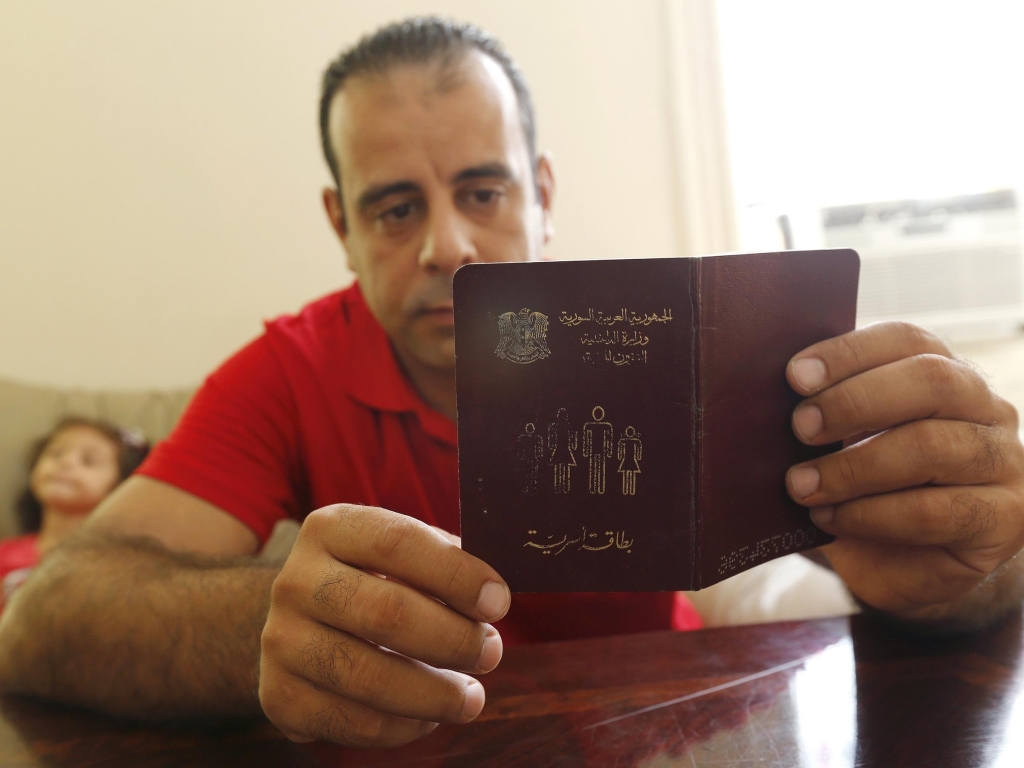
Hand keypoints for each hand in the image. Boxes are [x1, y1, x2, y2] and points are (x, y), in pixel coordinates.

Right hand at [259, 505, 509, 745]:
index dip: (456, 574)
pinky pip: (349, 720)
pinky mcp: (277, 695)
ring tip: (470, 697)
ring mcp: (280, 639)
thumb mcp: (396, 552)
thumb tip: (493, 596)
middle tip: (490, 653)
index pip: (398, 544)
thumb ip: (443, 561)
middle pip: (386, 613)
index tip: (499, 602)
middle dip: (452, 639)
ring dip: (432, 694)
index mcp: (331, 529)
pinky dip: (400, 727)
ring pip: (367, 676)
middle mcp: (295, 580)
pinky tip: (428, 717)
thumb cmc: (368, 580)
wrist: (292, 619)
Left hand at [785, 322, 1023, 623]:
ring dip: (854, 467)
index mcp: (945, 372)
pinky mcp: (1006, 518)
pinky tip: (831, 518)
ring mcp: (1004, 461)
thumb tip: (759, 394)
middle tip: (799, 427)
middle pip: (932, 381)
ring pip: (933, 446)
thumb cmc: (862, 489)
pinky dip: (872, 514)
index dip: (850, 352)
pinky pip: (938, 510)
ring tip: (801, 485)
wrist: (900, 565)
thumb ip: (820, 412)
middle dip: (855, 401)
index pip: (907, 340)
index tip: (795, 376)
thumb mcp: (839, 444)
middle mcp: (986, 407)